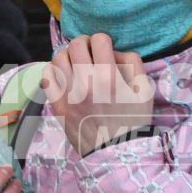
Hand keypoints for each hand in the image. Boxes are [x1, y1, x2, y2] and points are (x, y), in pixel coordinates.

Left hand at [45, 33, 153, 155]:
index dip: (104, 41)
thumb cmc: (133, 121)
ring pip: (58, 57)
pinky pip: (47, 77)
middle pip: (75, 44)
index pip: (99, 39)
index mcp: (108, 77)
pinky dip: (54, 70)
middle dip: (85, 43)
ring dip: (68, 55)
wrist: (116, 153)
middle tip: (90, 52)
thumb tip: (113, 52)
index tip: (106, 49)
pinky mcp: (58, 105)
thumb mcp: (144, 90)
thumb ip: (132, 63)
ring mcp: (68, 95)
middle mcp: (85, 83)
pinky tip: (64, 74)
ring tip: (76, 63)